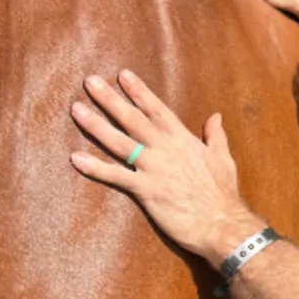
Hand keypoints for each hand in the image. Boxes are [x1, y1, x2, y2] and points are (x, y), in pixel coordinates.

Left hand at [69, 70, 266, 269]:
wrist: (222, 224)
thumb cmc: (223, 194)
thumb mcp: (223, 159)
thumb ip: (216, 136)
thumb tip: (215, 117)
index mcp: (182, 140)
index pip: (157, 109)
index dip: (139, 92)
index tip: (122, 75)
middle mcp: (165, 149)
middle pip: (132, 119)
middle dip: (110, 99)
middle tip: (91, 81)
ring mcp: (154, 169)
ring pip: (119, 142)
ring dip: (96, 125)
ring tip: (76, 109)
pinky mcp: (146, 190)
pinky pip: (116, 176)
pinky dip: (95, 168)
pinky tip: (76, 158)